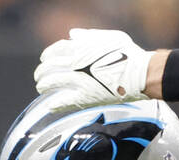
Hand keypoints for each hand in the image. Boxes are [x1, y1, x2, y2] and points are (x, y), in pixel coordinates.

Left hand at [35, 29, 151, 109]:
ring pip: (53, 82)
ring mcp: (79, 80)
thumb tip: (71, 34)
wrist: (139, 74)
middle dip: (42, 71)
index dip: (48, 54)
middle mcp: (76, 63)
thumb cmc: (128, 54)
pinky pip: (65, 101)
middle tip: (39, 76)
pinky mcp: (86, 97)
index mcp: (80, 47)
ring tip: (41, 88)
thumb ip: (88, 35)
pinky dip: (56, 104)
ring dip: (44, 85)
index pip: (56, 49)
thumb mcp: (109, 37)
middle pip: (51, 66)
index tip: (44, 58)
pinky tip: (50, 106)